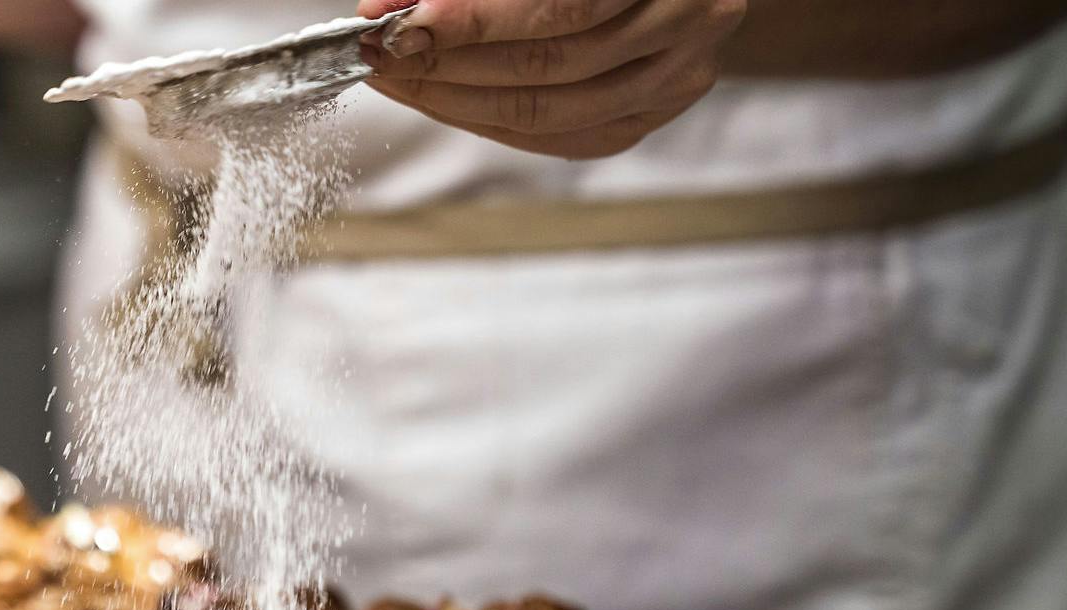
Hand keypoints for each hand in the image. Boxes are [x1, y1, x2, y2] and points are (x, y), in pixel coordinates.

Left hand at [357, 0, 744, 158]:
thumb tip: (390, 3)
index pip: (555, 7)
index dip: (468, 20)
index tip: (395, 21)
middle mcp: (686, 22)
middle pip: (545, 65)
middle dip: (446, 63)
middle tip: (380, 54)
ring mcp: (676, 77)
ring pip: (546, 111)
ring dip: (455, 100)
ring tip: (397, 78)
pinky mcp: (651, 115)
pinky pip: (559, 138)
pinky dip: (492, 123)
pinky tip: (443, 101)